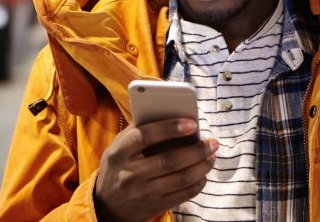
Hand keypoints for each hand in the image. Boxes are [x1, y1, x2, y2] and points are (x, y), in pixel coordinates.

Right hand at [94, 118, 217, 221]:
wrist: (106, 205)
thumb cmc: (118, 166)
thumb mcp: (118, 146)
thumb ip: (138, 130)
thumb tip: (171, 113)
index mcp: (119, 152)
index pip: (145, 136)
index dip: (170, 128)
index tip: (192, 123)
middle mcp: (129, 174)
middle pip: (169, 160)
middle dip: (196, 150)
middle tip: (212, 142)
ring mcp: (142, 193)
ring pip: (180, 179)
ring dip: (202, 166)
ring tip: (212, 155)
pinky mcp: (154, 206)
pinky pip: (182, 195)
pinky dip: (198, 183)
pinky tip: (204, 173)